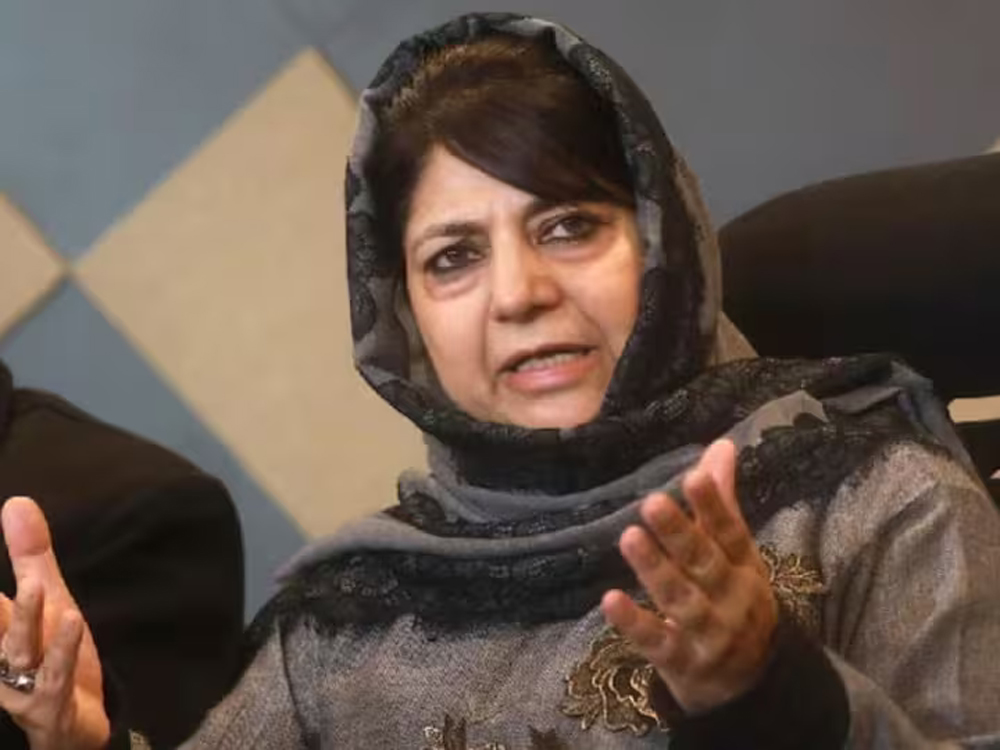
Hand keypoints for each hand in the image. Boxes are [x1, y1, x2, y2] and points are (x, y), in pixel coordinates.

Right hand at [0, 497, 109, 749]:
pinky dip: (62, 652)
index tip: (10, 578)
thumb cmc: (55, 661)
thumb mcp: (50, 602)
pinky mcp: (52, 706)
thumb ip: (30, 556)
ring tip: (37, 586)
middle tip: (15, 584)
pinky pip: (54, 679)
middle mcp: (2, 659)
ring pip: (18, 652)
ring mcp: (23, 687)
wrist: (77, 727)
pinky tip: (73, 623)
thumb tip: (17, 501)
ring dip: (25, 621)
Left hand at [601, 439, 777, 715]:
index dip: (713, 505)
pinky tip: (610, 600)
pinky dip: (634, 623)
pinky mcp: (682, 663)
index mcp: (745, 567)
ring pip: (681, 600)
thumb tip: (722, 445)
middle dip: (680, 534)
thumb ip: (723, 503)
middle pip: (705, 564)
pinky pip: (657, 642)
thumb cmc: (734, 603)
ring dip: (656, 570)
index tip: (693, 476)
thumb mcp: (737, 556)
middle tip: (651, 503)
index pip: (730, 533)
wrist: (750, 687)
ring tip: (629, 537)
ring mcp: (708, 634)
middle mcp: (731, 599)